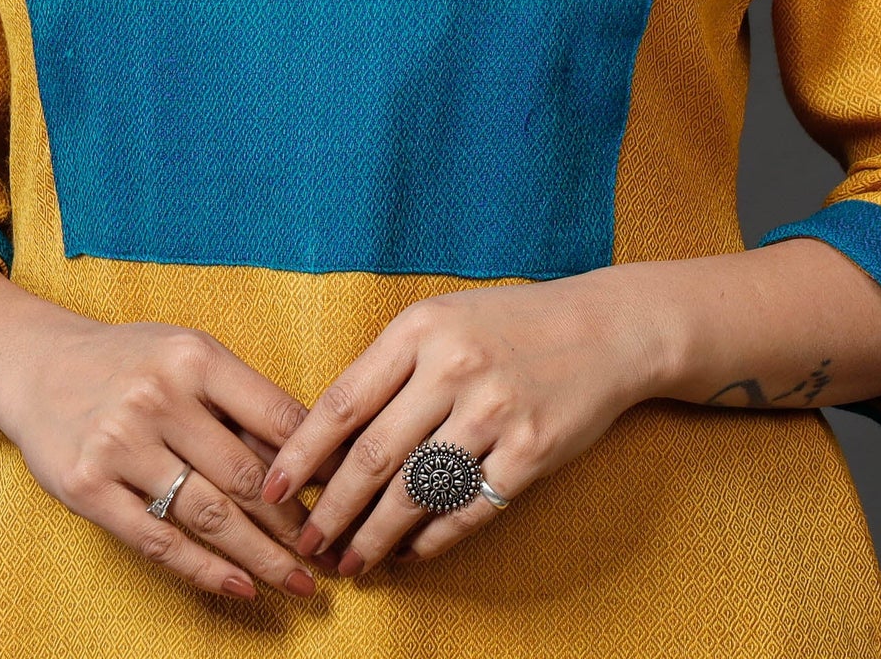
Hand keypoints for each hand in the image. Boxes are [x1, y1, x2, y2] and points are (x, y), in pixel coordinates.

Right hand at [0, 309, 320, 602]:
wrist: (36, 365)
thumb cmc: (131, 362)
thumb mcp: (188, 354)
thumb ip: (241, 399)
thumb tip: (311, 457)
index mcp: (194, 357)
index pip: (275, 417)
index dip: (317, 462)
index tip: (347, 494)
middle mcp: (158, 397)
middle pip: (246, 476)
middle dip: (295, 521)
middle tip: (329, 552)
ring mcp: (120, 444)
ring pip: (209, 516)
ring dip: (262, 556)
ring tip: (299, 581)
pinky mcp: (88, 488)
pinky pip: (159, 541)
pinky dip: (206, 571)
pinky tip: (243, 587)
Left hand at [257, 273, 660, 574]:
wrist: (606, 328)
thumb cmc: (511, 324)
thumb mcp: (443, 319)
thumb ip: (389, 368)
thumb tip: (327, 439)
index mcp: (421, 329)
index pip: (343, 402)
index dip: (301, 454)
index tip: (273, 489)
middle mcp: (454, 368)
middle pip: (372, 457)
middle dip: (332, 510)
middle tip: (306, 543)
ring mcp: (495, 412)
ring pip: (416, 492)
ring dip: (375, 536)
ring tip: (350, 560)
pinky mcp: (531, 451)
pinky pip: (469, 509)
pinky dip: (433, 539)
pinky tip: (411, 553)